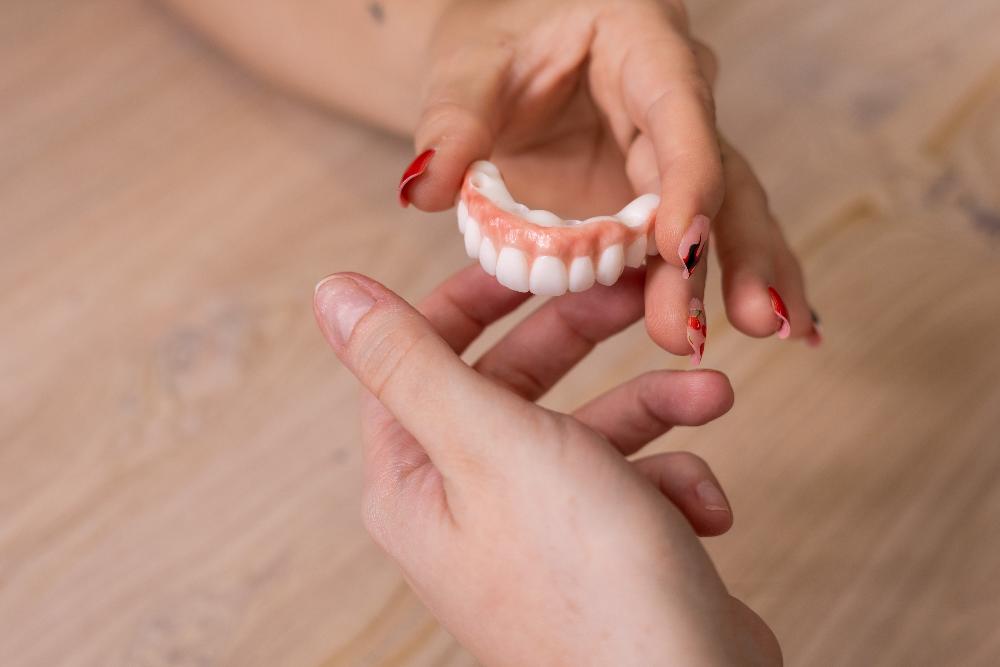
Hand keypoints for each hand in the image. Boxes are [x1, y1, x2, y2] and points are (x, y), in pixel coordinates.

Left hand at [314, 265, 780, 665]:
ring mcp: (538, 533)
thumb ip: (408, 361)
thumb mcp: (489, 443)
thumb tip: (331, 292)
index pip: (425, 352)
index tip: (540, 251)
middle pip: (515, 380)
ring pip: (590, 427)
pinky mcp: (604, 552)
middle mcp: (468, 505)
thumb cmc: (585, 578)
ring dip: (656, 404)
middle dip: (583, 334)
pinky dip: (675, 478)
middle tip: (640, 292)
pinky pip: (634, 482)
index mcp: (418, 478)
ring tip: (711, 393)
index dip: (479, 293)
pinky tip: (706, 509)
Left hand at [400, 0, 819, 358]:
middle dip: (733, 251)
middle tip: (750, 320)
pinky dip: (740, 280)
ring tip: (780, 333)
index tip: (681, 248)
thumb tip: (421, 191)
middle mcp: (675, 99)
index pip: (676, 112)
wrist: (510, 53)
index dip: (687, 181)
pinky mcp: (663, 198)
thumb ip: (451, 125)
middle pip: (719, 174)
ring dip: (751, 274)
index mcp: (639, 44)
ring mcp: (676, 152)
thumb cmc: (495, 48)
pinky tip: (788, 327)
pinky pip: (710, 240)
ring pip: (732, 212)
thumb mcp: (466, 73)